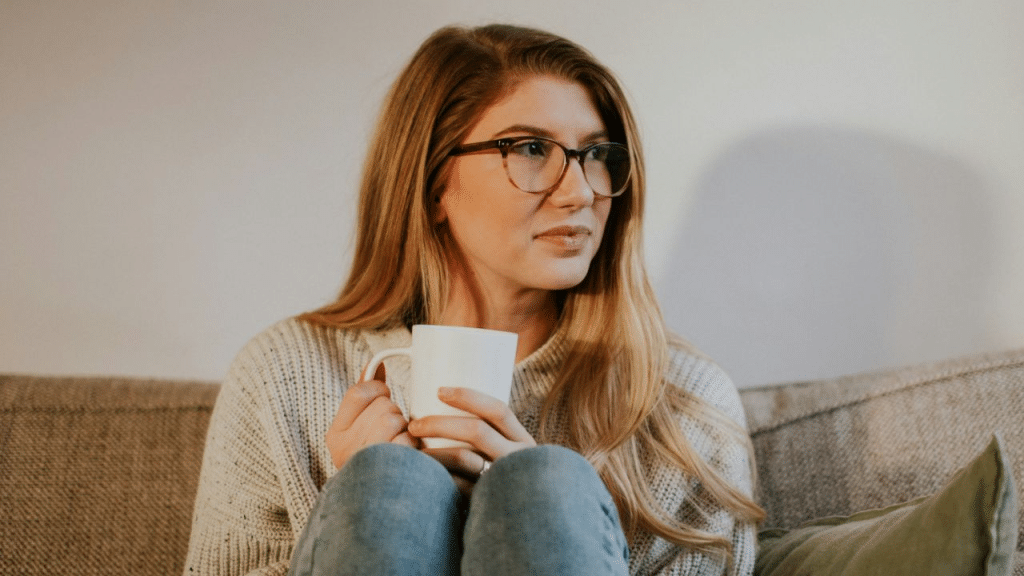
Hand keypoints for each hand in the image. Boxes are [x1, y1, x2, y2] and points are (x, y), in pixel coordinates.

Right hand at [325, 363, 418, 469]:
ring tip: (399, 444)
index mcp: (335, 435)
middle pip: (383, 406)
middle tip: (392, 432)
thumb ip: (365, 395)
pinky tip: (408, 458)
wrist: (377, 508)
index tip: (384, 396)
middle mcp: (345, 449)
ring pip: (396, 419)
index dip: (378, 388)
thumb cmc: (373, 459)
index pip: (358, 392)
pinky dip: (413, 446)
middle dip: (395, 414)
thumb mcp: (359, 427)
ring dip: (405, 429)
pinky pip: (408, 440)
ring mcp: (366, 461)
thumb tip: (377, 364)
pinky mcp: (389, 472)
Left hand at [407, 386, 534, 493]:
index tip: (439, 391)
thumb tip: (445, 409)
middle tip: (414, 425)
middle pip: (477, 430)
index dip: (469, 396)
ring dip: (433, 451)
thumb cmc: (506, 479)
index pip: (498, 410)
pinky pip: (458, 486)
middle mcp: (517, 458)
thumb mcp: (509, 454)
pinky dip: (438, 477)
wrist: (525, 523)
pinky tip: (422, 475)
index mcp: (522, 441)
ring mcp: (503, 480)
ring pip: (464, 458)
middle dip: (439, 423)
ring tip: (412, 450)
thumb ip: (490, 438)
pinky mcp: (488, 501)